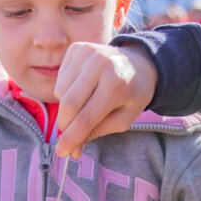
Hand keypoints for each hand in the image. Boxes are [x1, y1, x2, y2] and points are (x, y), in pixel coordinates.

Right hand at [54, 43, 157, 157]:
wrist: (139, 63)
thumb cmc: (132, 94)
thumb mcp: (123, 119)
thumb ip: (98, 132)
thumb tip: (73, 150)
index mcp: (116, 85)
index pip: (86, 118)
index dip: (71, 138)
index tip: (62, 152)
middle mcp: (100, 65)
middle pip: (68, 105)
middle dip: (65, 125)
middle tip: (68, 136)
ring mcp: (87, 53)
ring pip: (60, 92)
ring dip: (67, 107)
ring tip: (86, 103)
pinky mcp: (78, 48)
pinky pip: (60, 78)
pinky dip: (66, 90)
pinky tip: (83, 87)